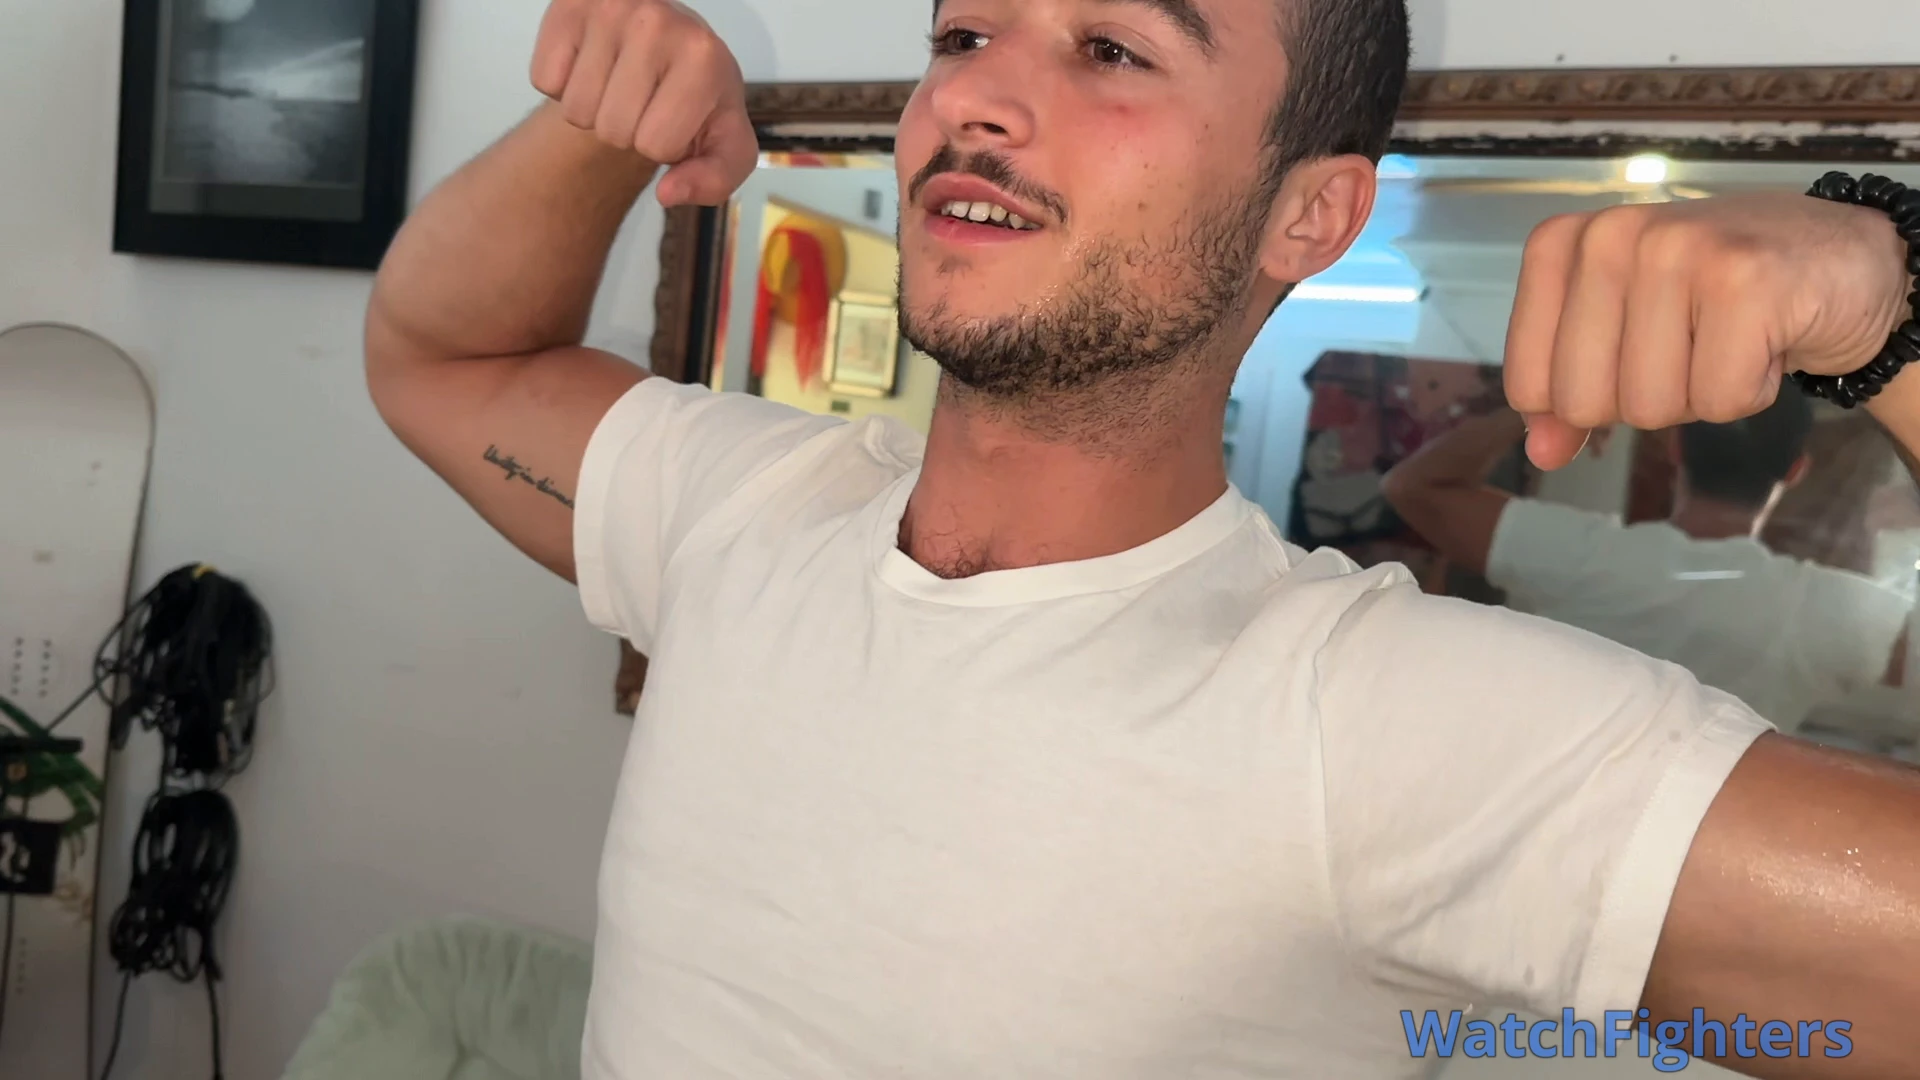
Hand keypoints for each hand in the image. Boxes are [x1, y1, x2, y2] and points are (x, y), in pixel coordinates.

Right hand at [531, 0, 757, 206]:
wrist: (673, 47)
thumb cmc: (699, 99)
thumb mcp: (726, 146)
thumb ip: (714, 180)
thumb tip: (668, 193)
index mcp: (704, 58)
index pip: (656, 145)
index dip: (662, 146)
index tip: (672, 118)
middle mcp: (657, 23)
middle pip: (612, 129)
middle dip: (625, 132)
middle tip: (642, 103)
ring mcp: (610, 7)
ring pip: (576, 110)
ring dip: (593, 112)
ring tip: (619, 86)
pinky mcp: (569, 6)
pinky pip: (544, 80)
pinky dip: (562, 86)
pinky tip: (593, 67)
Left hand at [1504, 192, 1912, 468]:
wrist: (1843, 261)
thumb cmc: (1718, 299)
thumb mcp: (1624, 337)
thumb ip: (1569, 392)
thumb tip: (1540, 453)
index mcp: (1564, 246)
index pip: (1528, 384)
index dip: (1583, 404)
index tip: (1630, 358)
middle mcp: (1611, 236)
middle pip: (1583, 404)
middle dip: (1643, 402)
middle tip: (1689, 349)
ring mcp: (1677, 250)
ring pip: (1651, 406)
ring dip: (1700, 395)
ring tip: (1729, 338)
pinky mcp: (1744, 281)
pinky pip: (1719, 400)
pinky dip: (1752, 391)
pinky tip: (1767, 338)